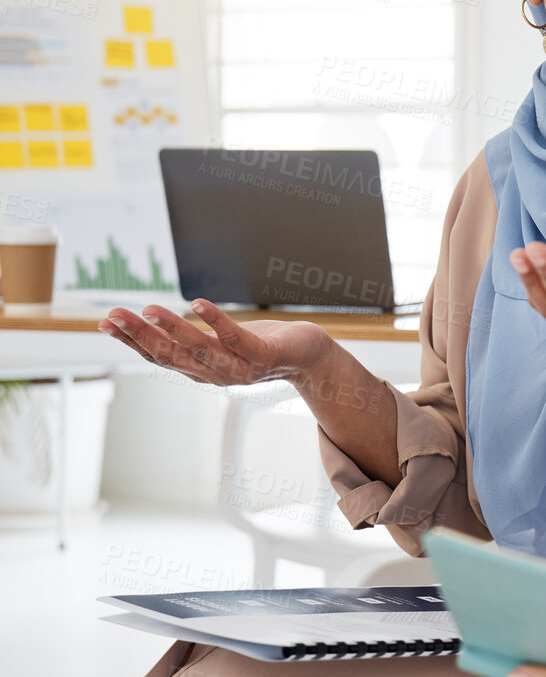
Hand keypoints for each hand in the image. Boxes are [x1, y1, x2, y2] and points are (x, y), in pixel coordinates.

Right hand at [97, 299, 330, 387]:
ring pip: (198, 348)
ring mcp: (239, 367)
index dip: (131, 341)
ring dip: (171, 327)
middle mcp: (215, 374)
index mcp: (201, 370)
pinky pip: (235, 338)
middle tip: (112, 315)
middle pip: (170, 355)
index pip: (158, 357)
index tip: (105, 323)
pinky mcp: (263, 356)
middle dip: (139, 335)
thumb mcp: (218, 343)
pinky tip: (198, 303)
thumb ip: (189, 339)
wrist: (309, 357)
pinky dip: (215, 321)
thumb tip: (151, 323)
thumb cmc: (261, 345)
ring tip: (148, 308)